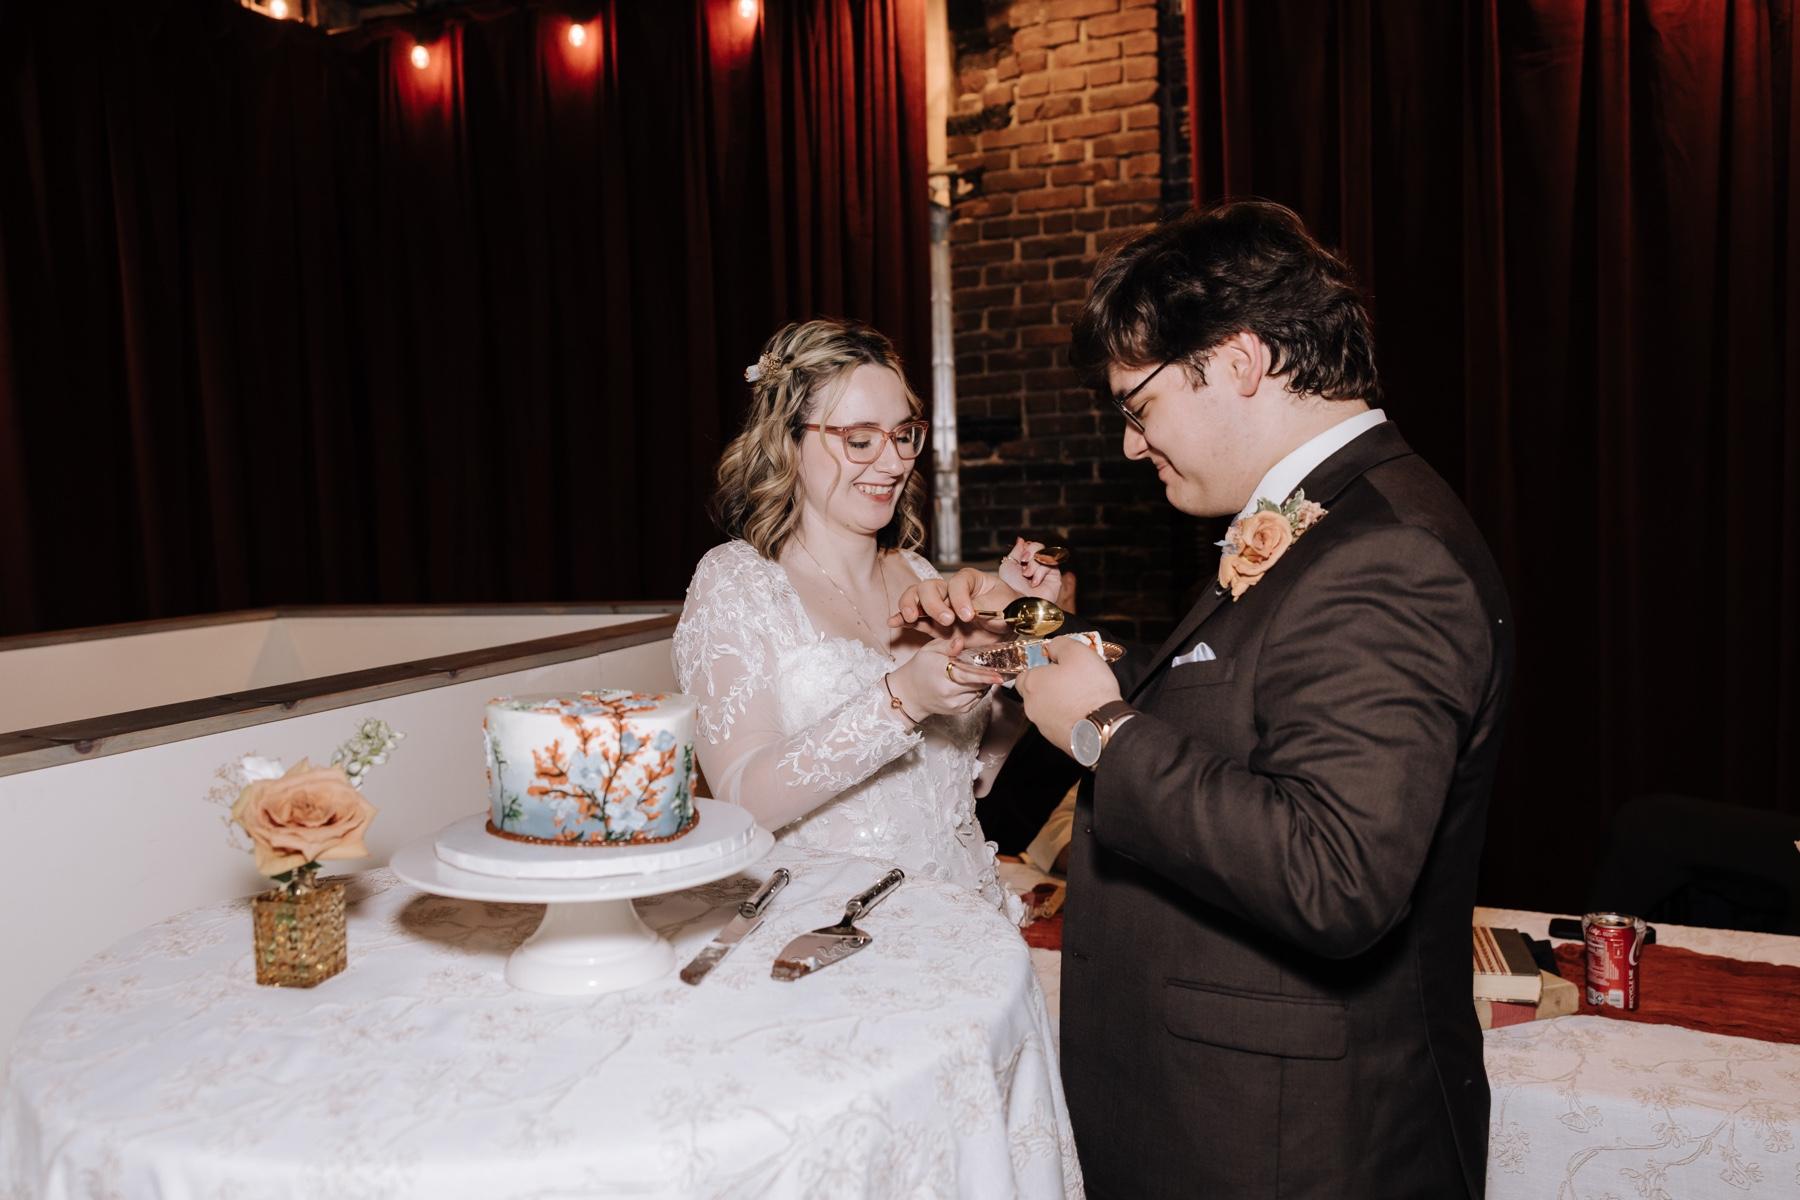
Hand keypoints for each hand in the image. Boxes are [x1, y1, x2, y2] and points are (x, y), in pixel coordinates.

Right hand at [888, 635, 1003, 718]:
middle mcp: (949, 693)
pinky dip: (978, 690)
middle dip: (987, 676)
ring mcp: (955, 704)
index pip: (967, 676)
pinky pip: (977, 699)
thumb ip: (946, 645)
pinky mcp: (959, 711)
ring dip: (983, 683)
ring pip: (980, 692)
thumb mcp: (929, 651)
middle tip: (989, 666)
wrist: (910, 694)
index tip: (999, 676)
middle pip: (977, 684)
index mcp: (941, 674)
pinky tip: (970, 683)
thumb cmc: (920, 669)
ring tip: (976, 673)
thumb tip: (960, 641)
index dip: (985, 676)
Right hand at [889, 567, 1018, 644]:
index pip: (957, 583)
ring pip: (917, 597)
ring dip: (911, 605)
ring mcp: (940, 606)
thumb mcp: (1004, 608)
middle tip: (947, 620)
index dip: (960, 598)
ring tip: (912, 618)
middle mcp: (950, 590)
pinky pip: (914, 619)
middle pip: (930, 587)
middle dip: (934, 604)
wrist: (1009, 631)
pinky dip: (902, 619)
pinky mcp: (934, 624)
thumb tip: (966, 613)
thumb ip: (984, 608)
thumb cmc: (1010, 613)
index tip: (968, 616)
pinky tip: (893, 622)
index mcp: (970, 580)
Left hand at [998, 538, 1062, 603]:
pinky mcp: (1055, 578)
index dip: (1027, 547)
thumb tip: (1021, 539)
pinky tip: (1034, 582)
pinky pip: (1051, 564)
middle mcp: (1036, 566)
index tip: (1020, 557)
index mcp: (1025, 562)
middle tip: (1023, 561)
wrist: (1018, 603)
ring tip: (1027, 575)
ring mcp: (1046, 572)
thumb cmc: (1010, 587)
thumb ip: (1016, 551)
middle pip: (1040, 546)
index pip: (1031, 545)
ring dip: (1034, 564)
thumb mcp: (1008, 565)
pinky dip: (1040, 572)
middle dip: (1031, 552)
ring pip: (1045, 554)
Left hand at [1015, 635, 1123, 757]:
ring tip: (1080, 696)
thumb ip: (1059, 644)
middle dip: (1049, 685)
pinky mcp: (1055, 739)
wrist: (1104, 726)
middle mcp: (1031, 706)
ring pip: (1046, 708)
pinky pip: (1057, 723)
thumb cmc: (1089, 689)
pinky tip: (1082, 712)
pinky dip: (1067, 717)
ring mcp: (1042, 725)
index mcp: (1032, 683)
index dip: (1040, 667)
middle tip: (1070, 680)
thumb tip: (1052, 647)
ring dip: (1058, 701)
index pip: (1024, 673)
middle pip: (1035, 692)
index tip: (1056, 665)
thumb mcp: (1077, 652)